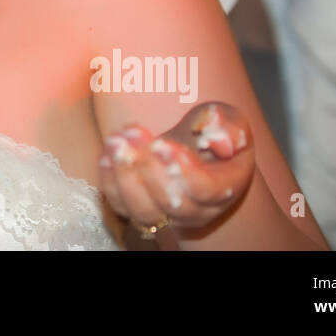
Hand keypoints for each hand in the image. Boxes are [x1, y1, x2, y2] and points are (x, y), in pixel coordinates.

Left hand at [97, 102, 253, 239]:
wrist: (193, 146)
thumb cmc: (213, 130)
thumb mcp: (229, 120)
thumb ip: (228, 127)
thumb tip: (217, 139)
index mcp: (225, 189)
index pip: (205, 190)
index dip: (182, 170)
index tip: (161, 144)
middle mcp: (198, 210)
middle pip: (171, 204)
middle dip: (147, 168)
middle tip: (131, 136)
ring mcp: (168, 215)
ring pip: (143, 210)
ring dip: (124, 175)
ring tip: (116, 142)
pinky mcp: (140, 210)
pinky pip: (121, 204)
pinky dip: (110, 181)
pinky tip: (107, 153)